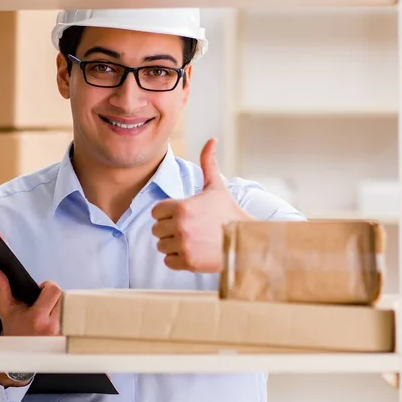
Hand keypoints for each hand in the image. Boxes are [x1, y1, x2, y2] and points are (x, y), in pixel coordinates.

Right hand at [0, 268, 61, 387]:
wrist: (19, 354)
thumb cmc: (13, 332)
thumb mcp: (6, 310)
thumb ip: (2, 288)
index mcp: (37, 318)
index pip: (54, 290)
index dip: (48, 286)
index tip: (41, 290)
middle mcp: (52, 326)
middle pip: (64, 297)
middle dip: (54, 296)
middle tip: (44, 302)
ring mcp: (61, 333)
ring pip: (69, 307)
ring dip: (60, 305)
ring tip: (48, 311)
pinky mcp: (67, 337)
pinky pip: (72, 319)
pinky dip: (64, 316)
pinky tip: (53, 320)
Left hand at [152, 138, 251, 272]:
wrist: (245, 240)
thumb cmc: (228, 213)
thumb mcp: (217, 187)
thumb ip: (208, 163)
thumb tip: (212, 139)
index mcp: (181, 206)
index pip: (156, 212)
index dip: (167, 213)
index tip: (183, 215)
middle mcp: (180, 226)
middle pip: (156, 230)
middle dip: (169, 230)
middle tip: (189, 229)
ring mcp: (183, 245)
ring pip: (161, 246)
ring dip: (173, 245)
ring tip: (192, 240)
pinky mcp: (188, 262)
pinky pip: (168, 261)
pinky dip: (177, 259)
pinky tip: (193, 252)